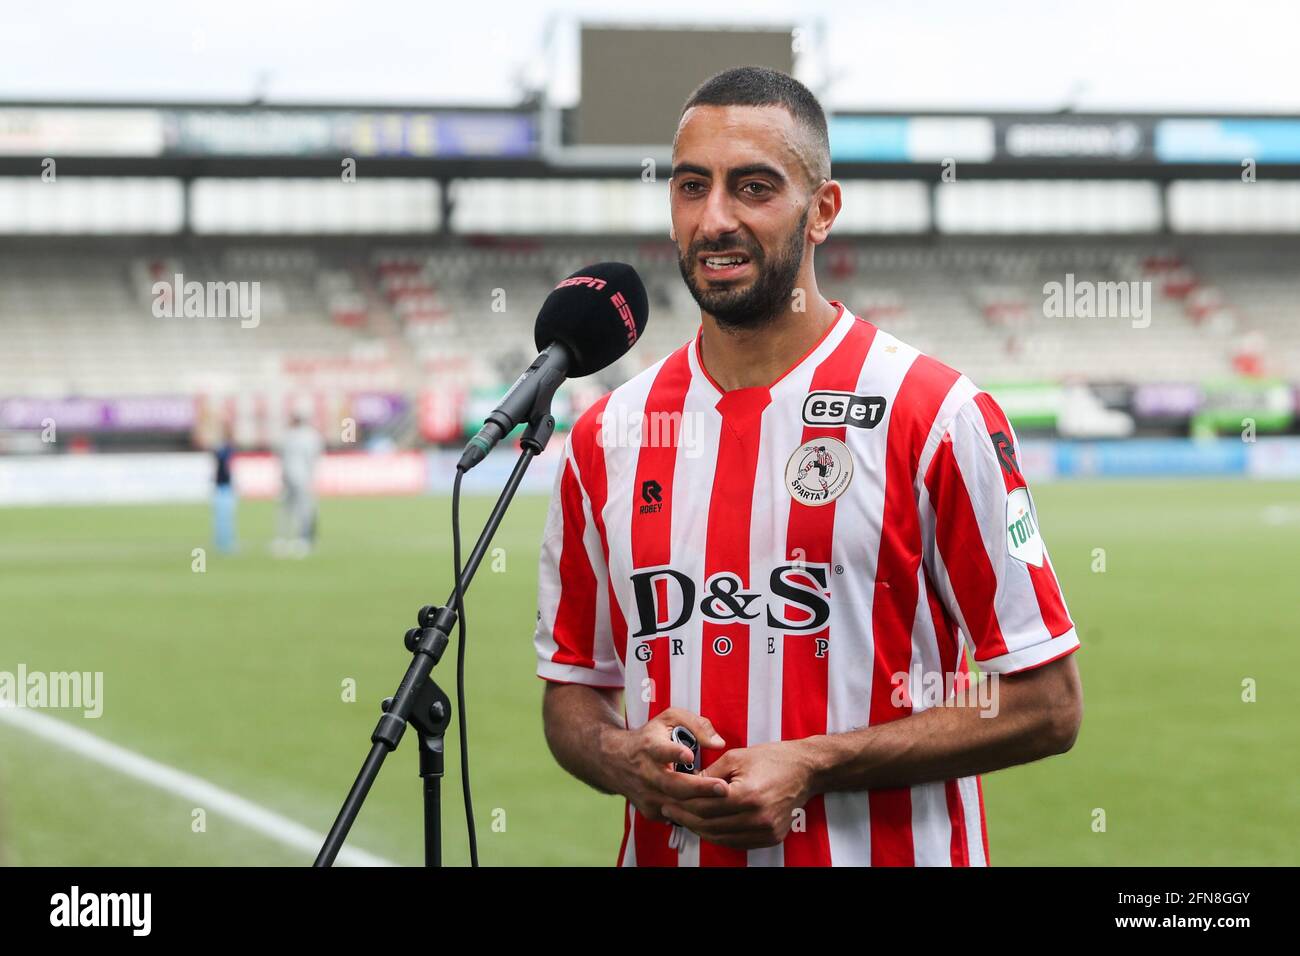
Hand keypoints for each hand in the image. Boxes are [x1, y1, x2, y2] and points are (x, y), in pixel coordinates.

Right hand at [605, 708, 728, 823]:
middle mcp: (646, 773)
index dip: (674, 753)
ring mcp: (647, 795)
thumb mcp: (669, 719)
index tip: (688, 754)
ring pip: (676, 805)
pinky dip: (693, 815)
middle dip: (699, 788)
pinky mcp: (650, 810)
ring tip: (723, 802)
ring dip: (700, 805)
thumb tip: (718, 743)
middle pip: (673, 785)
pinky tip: (711, 811)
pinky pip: (676, 816)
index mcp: (650, 747)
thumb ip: (696, 725)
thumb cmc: (649, 737)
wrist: (615, 762)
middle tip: (722, 788)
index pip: (661, 750)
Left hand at [661, 740, 817, 849]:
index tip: (667, 800)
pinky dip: (718, 836)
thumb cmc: (771, 758)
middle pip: (710, 825)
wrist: (804, 770)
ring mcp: (766, 831)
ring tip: (684, 819)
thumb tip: (685, 785)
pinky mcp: (771, 837)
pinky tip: (706, 826)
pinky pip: (737, 842)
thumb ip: (709, 774)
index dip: (682, 805)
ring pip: (721, 837)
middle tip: (669, 811)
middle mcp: (758, 817)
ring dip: (700, 830)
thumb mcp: (735, 757)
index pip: (704, 807)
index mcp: (748, 795)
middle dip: (686, 819)